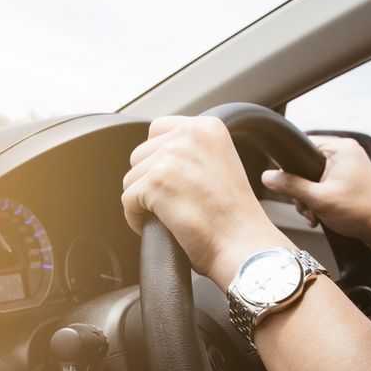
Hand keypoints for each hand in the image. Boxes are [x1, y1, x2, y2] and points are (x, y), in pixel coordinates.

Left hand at [122, 116, 291, 290]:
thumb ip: (194, 150)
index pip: (158, 129)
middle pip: (141, 154)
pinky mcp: (155, 182)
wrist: (242, 244)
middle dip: (148, 181)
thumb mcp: (221, 163)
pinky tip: (154, 226)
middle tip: (167, 204)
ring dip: (141, 200)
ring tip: (162, 216)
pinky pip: (127, 199)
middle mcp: (189, 135)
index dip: (158, 159)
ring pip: (131, 178)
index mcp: (207, 127)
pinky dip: (135, 218)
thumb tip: (159, 153)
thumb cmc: (235, 216)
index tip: (168, 181)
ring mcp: (171, 157)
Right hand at [260, 136, 370, 250]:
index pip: (303, 146)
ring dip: (309, 198)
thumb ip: (290, 186)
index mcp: (341, 148)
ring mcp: (350, 166)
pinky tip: (319, 215)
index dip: (290, 166)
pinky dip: (320, 200)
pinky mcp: (351, 179)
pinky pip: (325, 184)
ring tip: (315, 214)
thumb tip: (267, 176)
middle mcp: (347, 152)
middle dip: (301, 189)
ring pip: (314, 177)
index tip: (287, 184)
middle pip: (307, 165)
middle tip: (306, 206)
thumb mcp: (318, 199)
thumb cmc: (359, 212)